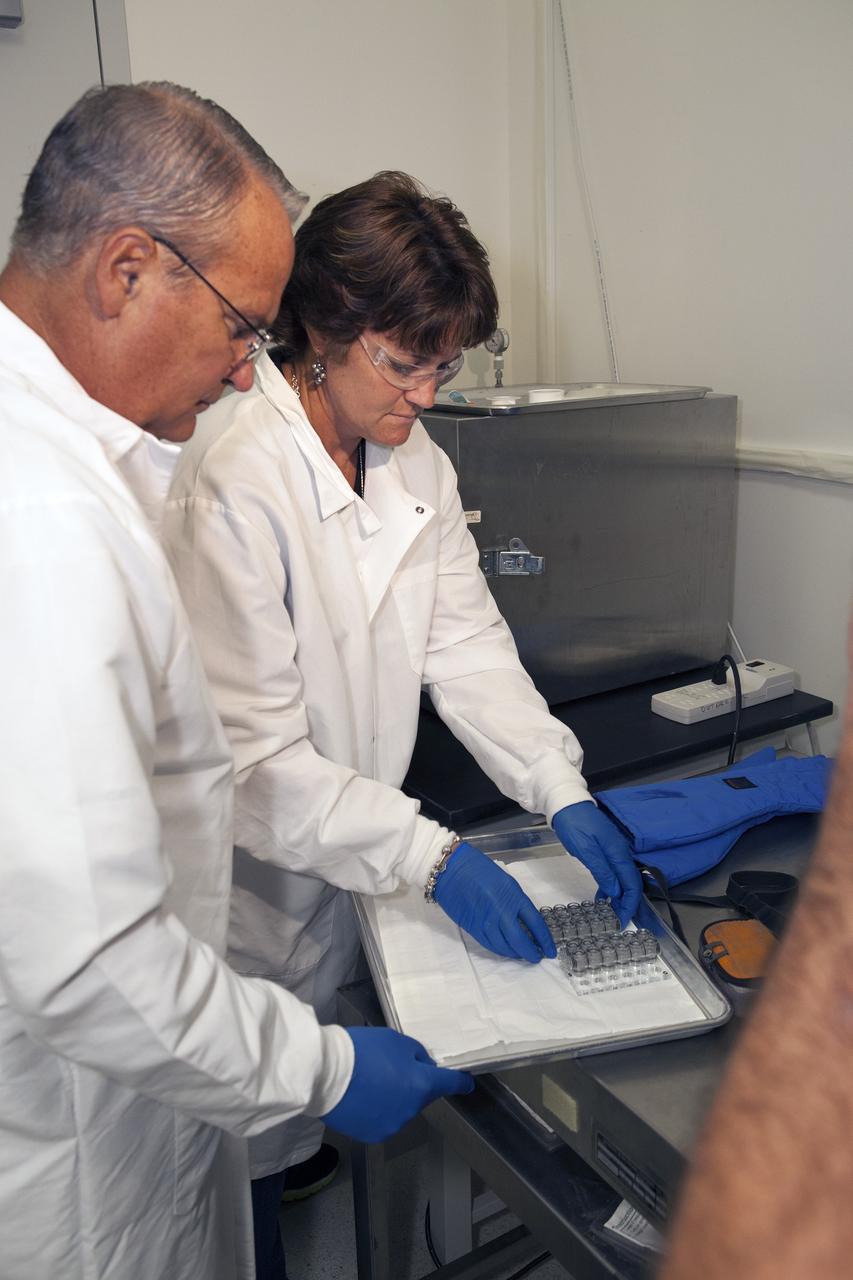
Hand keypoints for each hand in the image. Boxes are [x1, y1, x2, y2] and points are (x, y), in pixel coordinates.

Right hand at [321, 1027, 473, 1143]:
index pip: (449, 1083)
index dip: (460, 1082)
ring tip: (370, 1083)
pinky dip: (378, 1110)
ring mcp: (393, 1125)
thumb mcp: (395, 1041)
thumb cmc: (361, 1051)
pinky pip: (383, 1119)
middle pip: (421, 1095)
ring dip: (394, 1098)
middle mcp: (412, 1109)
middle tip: (390, 1068)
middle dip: (413, 1083)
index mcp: (421, 1084)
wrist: (325, 1074)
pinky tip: (361, 1097)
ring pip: (401, 1108)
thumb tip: (421, 1067)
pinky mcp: (374, 1135)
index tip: (468, 1083)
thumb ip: (415, 1055)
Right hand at [433, 842, 556, 962]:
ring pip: (504, 947)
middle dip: (531, 952)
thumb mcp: (506, 882)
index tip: (550, 950)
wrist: (451, 868)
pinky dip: (500, 950)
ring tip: (522, 955)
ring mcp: (485, 922)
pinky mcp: (472, 928)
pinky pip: (489, 944)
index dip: (544, 940)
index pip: (535, 923)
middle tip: (536, 957)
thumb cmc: (480, 870)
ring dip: (515, 954)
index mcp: (513, 896)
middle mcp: (500, 912)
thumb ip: (517, 903)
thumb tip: (527, 924)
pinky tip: (506, 950)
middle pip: (520, 940)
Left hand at [552, 801, 641, 926]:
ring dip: (618, 896)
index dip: (630, 903)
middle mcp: (620, 852)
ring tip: (610, 913)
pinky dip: (609, 886)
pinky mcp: (605, 850)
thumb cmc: (574, 825)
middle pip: (630, 883)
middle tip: (617, 920)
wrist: (566, 803)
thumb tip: (617, 891)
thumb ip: (602, 870)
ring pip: (621, 878)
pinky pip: (612, 872)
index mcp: (618, 853)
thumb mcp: (585, 849)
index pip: (632, 883)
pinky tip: (601, 897)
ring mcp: (614, 851)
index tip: (624, 920)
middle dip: (626, 903)